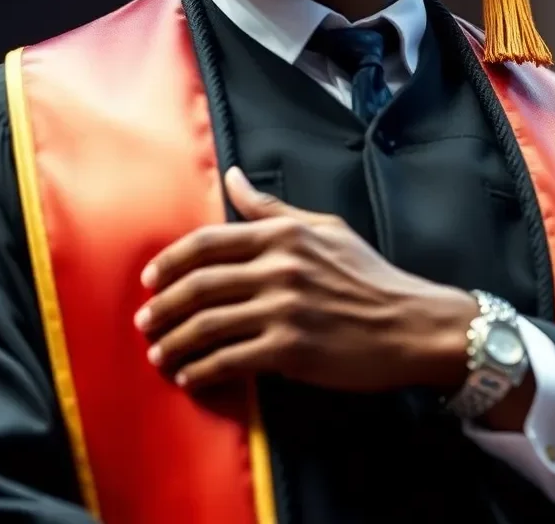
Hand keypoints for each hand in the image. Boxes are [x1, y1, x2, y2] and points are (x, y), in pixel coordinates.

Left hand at [134, 167, 477, 393]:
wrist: (410, 324)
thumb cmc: (368, 276)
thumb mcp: (324, 228)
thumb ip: (271, 209)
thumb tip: (232, 177)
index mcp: (283, 235)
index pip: (208, 241)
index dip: (170, 261)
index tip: (149, 279)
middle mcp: (278, 268)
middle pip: (199, 285)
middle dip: (162, 306)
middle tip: (144, 322)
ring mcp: (283, 310)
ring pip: (208, 326)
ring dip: (174, 343)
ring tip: (159, 354)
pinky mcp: (290, 350)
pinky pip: (230, 360)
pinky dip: (202, 371)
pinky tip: (189, 377)